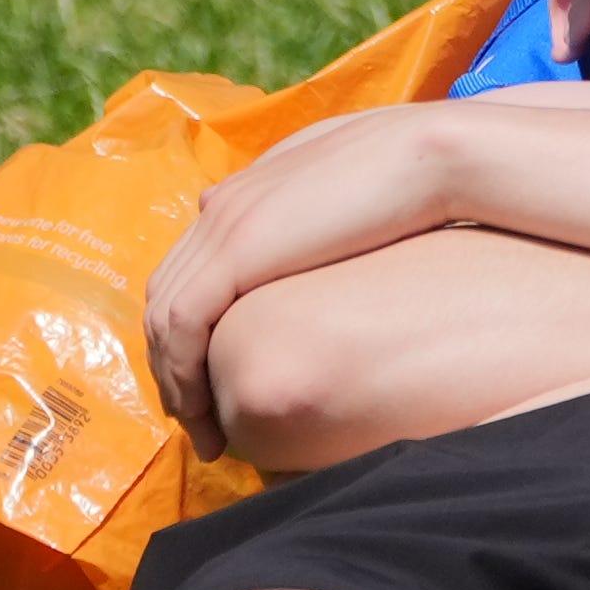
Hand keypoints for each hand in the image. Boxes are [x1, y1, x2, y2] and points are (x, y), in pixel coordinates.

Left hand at [143, 108, 458, 439]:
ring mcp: (222, 227)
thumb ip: (300, 207)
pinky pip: (181, 325)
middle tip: (199, 423)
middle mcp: (219, 207)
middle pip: (163, 300)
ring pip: (162, 319)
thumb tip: (283, 227)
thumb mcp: (343, 191)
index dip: (189, 336)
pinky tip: (207, 414)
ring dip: (175, 382)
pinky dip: (183, 374)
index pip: (187, 274)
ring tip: (204, 433)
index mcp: (243, 193)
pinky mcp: (234, 254)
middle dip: (172, 369)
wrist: (428, 155)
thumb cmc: (406, 175)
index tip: (211, 386)